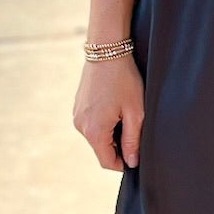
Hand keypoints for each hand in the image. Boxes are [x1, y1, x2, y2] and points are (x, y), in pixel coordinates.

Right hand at [74, 53, 144, 168]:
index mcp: (94, 131)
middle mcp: (80, 126)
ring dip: (112, 132)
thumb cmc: (124, 80)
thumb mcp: (135, 112)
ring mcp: (76, 116)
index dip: (124, 163)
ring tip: (125, 112)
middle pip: (102, 149)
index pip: (107, 162)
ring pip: (97, 136)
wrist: (106, 51)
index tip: (137, 153)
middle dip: (119, 145)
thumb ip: (133, 141)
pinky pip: (92, 124)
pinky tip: (115, 105)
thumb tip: (132, 162)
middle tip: (134, 125)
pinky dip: (105, 121)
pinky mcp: (77, 107)